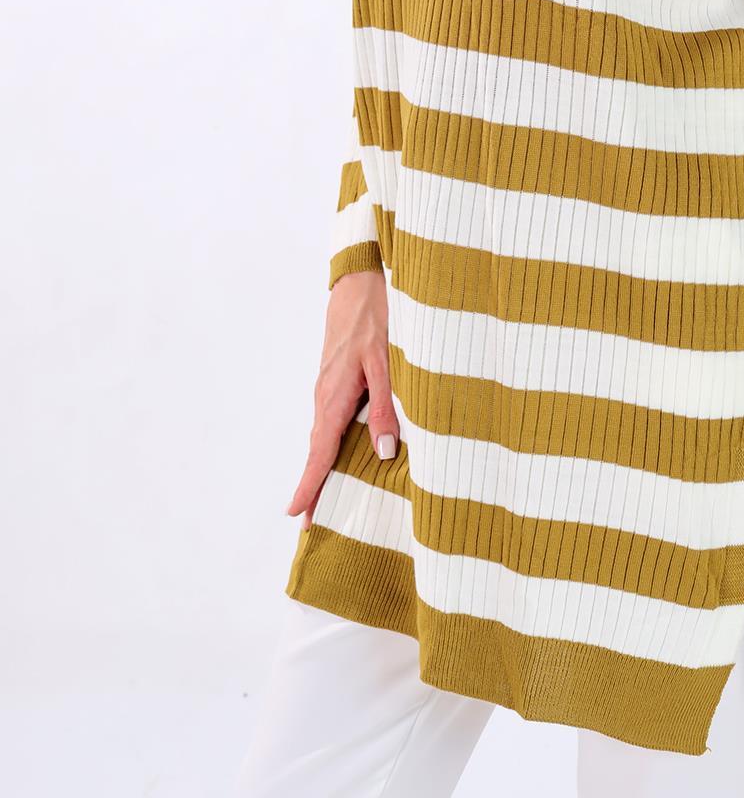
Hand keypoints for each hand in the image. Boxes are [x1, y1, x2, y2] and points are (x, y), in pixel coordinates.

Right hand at [285, 268, 401, 531]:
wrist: (360, 281)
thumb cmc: (376, 316)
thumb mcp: (387, 361)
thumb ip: (386, 404)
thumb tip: (385, 450)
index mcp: (335, 396)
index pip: (321, 450)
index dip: (311, 484)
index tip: (296, 514)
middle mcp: (326, 396)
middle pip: (318, 449)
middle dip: (314, 484)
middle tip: (309, 521)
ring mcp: (329, 387)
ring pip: (324, 434)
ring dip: (322, 465)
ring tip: (322, 496)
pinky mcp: (337, 379)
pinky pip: (331, 419)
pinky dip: (330, 443)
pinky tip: (340, 452)